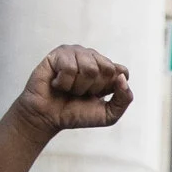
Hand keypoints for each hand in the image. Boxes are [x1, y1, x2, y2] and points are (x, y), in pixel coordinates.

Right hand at [11, 45, 132, 134]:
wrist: (48, 118)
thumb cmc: (75, 114)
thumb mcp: (108, 114)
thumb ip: (124, 99)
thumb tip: (122, 77)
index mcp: (107, 70)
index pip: (122, 71)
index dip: (109, 88)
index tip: (96, 96)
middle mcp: (93, 58)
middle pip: (107, 69)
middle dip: (93, 87)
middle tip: (79, 92)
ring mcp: (76, 53)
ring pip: (89, 68)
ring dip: (77, 86)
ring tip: (68, 88)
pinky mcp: (59, 53)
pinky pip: (70, 68)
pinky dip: (64, 82)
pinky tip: (57, 83)